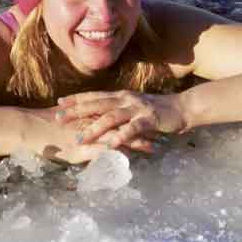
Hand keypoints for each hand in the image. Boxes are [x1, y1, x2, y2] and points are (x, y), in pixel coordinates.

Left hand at [55, 91, 186, 150]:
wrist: (182, 108)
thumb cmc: (157, 111)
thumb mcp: (134, 108)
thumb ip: (119, 112)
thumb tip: (102, 119)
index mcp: (121, 96)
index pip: (94, 96)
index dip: (76, 99)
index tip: (59, 102)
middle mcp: (126, 99)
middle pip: (97, 104)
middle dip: (76, 111)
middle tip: (58, 118)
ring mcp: (137, 109)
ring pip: (111, 117)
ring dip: (94, 128)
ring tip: (80, 138)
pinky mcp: (148, 120)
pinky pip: (132, 129)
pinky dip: (120, 137)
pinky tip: (110, 145)